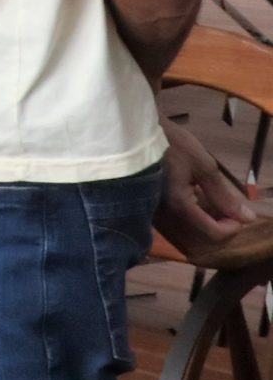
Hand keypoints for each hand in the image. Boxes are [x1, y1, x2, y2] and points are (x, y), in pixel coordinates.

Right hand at [157, 121, 256, 254]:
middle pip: (200, 245)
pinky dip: (192, 226)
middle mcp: (165, 219)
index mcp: (179, 206)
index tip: (238, 210)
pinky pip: (175, 232)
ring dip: (205, 231)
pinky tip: (195, 205)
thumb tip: (247, 217)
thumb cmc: (169, 144)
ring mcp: (155, 218)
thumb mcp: (202, 164)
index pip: (213, 234)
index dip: (233, 227)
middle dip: (220, 232)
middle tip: (228, 212)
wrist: (131, 135)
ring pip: (186, 242)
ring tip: (213, 208)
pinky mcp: (149, 213)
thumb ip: (223, 195)